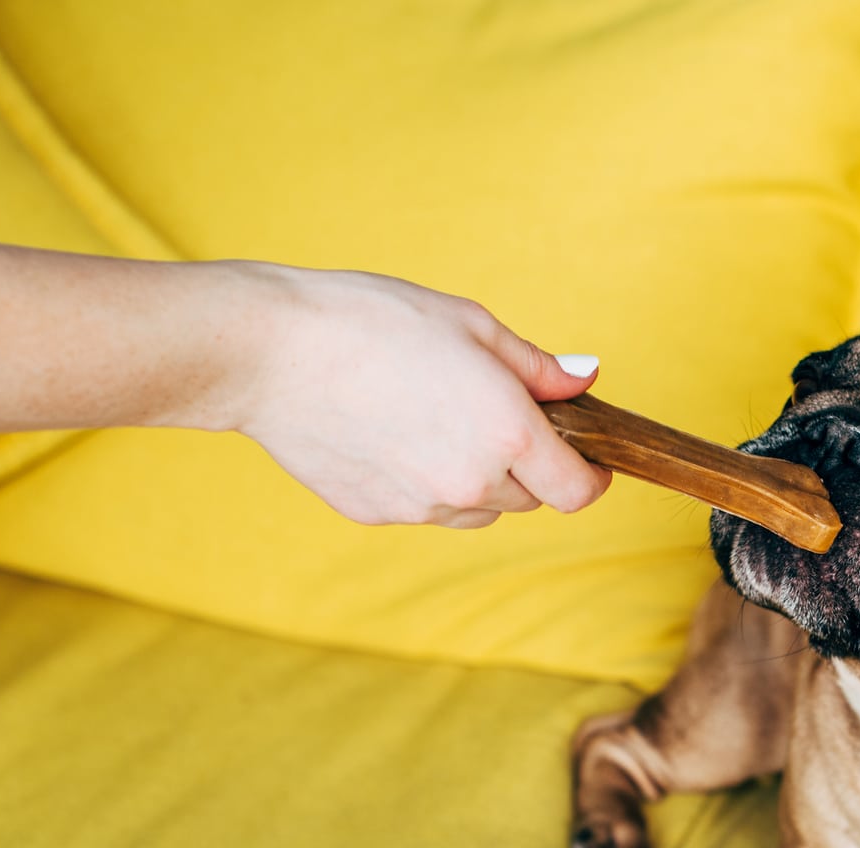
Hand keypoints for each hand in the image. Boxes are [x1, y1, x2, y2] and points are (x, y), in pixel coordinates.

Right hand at [228, 264, 610, 527]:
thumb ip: (537, 366)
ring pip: (477, 511)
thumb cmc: (372, 321)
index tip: (585, 455)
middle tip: (490, 411)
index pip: (578, 492)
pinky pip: (425, 508)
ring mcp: (422, 506)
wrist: (270, 352)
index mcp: (508, 435)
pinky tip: (391, 431)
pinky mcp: (378, 514)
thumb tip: (586, 380)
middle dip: (526, 465)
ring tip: (435, 417)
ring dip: (478, 479)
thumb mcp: (471, 325)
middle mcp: (471, 483)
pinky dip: (425, 481)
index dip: (589, 475)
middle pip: (528, 499)